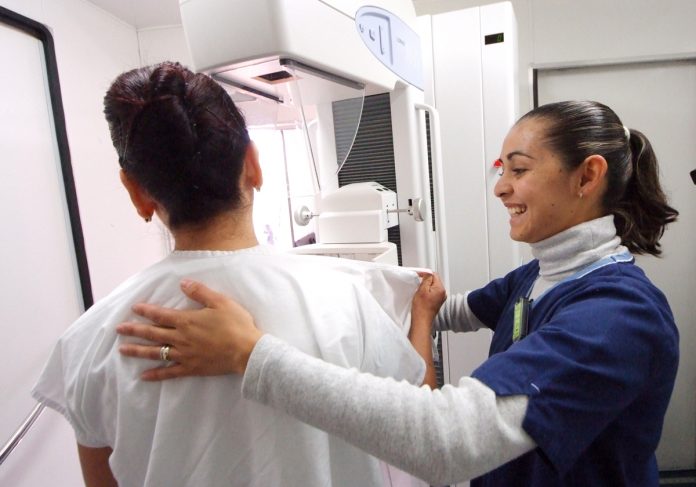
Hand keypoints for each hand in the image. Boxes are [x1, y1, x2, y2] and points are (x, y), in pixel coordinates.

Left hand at [116, 280, 263, 379]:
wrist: (246, 351)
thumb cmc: (236, 325)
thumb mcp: (220, 302)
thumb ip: (200, 292)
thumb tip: (183, 283)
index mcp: (186, 321)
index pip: (161, 315)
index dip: (146, 311)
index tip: (134, 308)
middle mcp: (181, 338)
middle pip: (152, 333)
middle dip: (134, 330)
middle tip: (118, 329)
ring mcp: (184, 355)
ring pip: (156, 353)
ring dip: (138, 351)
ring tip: (123, 350)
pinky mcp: (191, 368)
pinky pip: (169, 373)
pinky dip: (155, 375)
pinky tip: (143, 376)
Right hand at [412, 272, 446, 325]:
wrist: (421, 321)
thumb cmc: (421, 309)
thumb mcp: (422, 290)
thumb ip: (426, 279)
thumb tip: (428, 273)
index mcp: (441, 289)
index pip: (434, 275)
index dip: (425, 273)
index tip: (418, 275)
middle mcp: (443, 293)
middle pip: (434, 280)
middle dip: (425, 281)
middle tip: (418, 284)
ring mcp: (440, 298)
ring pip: (432, 287)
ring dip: (425, 287)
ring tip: (419, 292)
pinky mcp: (437, 302)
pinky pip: (432, 293)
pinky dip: (426, 292)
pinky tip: (421, 297)